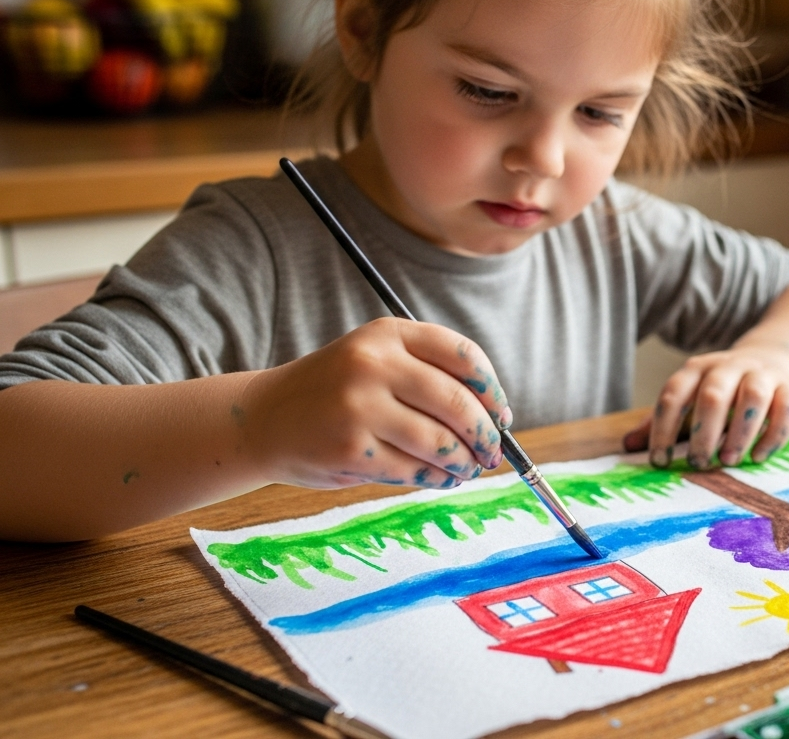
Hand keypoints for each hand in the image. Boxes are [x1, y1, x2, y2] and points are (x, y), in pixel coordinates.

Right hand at [239, 318, 511, 489]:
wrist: (263, 419)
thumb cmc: (336, 393)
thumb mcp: (376, 360)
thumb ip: (429, 376)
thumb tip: (497, 420)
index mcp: (387, 333)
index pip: (463, 356)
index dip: (492, 391)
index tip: (502, 416)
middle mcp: (373, 363)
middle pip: (458, 402)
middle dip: (485, 435)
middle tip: (493, 454)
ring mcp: (360, 406)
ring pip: (440, 442)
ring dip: (464, 463)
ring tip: (467, 469)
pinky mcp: (351, 449)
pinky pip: (414, 470)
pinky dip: (437, 479)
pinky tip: (440, 478)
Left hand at [624, 342, 788, 468]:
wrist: (774, 359)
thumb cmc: (722, 390)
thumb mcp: (689, 398)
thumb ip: (661, 421)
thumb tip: (627, 445)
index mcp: (696, 369)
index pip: (674, 394)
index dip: (664, 429)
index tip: (660, 461)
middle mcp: (728, 367)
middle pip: (713, 395)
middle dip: (704, 432)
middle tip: (699, 465)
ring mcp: (762, 374)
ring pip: (753, 397)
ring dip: (740, 432)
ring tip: (730, 461)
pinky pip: (786, 410)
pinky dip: (773, 436)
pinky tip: (759, 457)